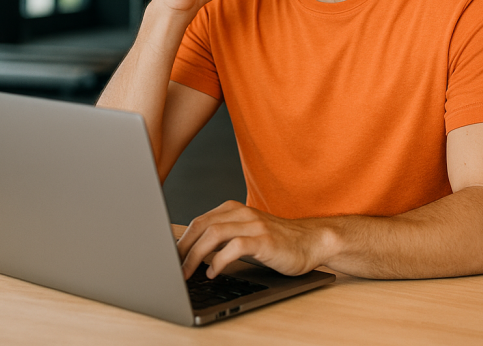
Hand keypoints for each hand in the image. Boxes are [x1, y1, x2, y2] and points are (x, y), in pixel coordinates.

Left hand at [177, 201, 327, 278]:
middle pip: (201, 226)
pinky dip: (219, 261)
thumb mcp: (246, 234)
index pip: (199, 221)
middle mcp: (242, 213)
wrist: (312, 241)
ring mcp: (254, 225)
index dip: (181, 239)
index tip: (170, 257)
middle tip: (173, 267)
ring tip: (187, 272)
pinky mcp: (264, 240)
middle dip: (183, 248)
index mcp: (234, 209)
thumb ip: (224, 237)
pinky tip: (213, 273)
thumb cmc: (277, 241)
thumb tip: (193, 254)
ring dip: (195, 255)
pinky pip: (235, 247)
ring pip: (214, 234)